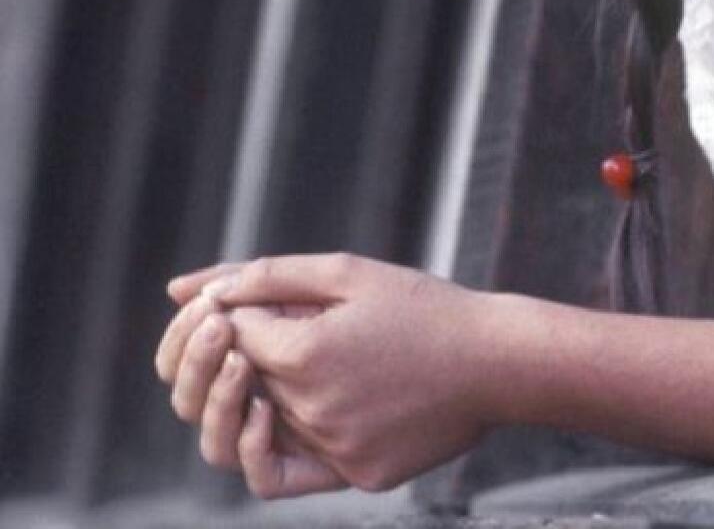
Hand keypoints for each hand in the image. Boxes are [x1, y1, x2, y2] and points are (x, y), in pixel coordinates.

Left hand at [162, 253, 502, 492]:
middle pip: (234, 386)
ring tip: (287, 369)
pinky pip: (293, 472)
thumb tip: (184, 290)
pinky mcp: (355, 478)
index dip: (236, 309)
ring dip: (257, 398)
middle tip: (266, 332)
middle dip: (234, 353)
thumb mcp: (345, 272)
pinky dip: (284, 441)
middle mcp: (311, 411)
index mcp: (305, 354)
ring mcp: (333, 452)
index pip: (230, 334)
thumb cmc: (421, 306)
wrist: (493, 362)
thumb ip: (264, 276)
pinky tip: (302, 409)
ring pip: (256, 433)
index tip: (267, 297)